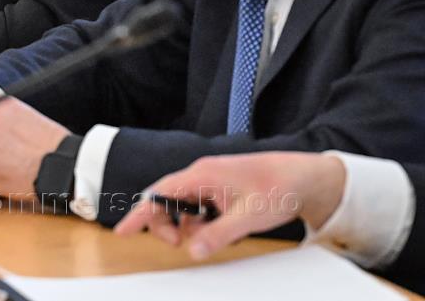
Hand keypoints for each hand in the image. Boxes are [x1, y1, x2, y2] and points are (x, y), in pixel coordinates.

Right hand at [115, 152, 345, 259]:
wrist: (303, 178)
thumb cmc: (278, 190)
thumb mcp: (248, 218)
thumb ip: (218, 235)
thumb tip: (193, 252)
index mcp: (201, 175)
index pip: (158, 193)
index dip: (139, 213)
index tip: (122, 231)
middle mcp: (200, 174)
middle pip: (165, 199)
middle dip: (164, 223)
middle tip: (179, 245)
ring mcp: (209, 179)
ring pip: (181, 204)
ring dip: (185, 224)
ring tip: (207, 237)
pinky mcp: (218, 186)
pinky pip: (196, 205)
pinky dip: (199, 220)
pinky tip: (218, 228)